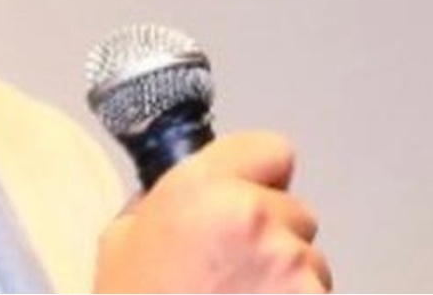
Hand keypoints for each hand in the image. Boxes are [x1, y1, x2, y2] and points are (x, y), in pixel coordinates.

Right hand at [93, 130, 331, 292]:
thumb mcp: (121, 243)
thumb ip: (165, 204)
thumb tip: (193, 197)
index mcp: (203, 190)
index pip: (272, 150)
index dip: (258, 177)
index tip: (246, 200)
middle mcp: (256, 220)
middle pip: (295, 213)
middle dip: (273, 240)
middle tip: (231, 277)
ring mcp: (295, 272)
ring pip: (311, 264)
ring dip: (287, 285)